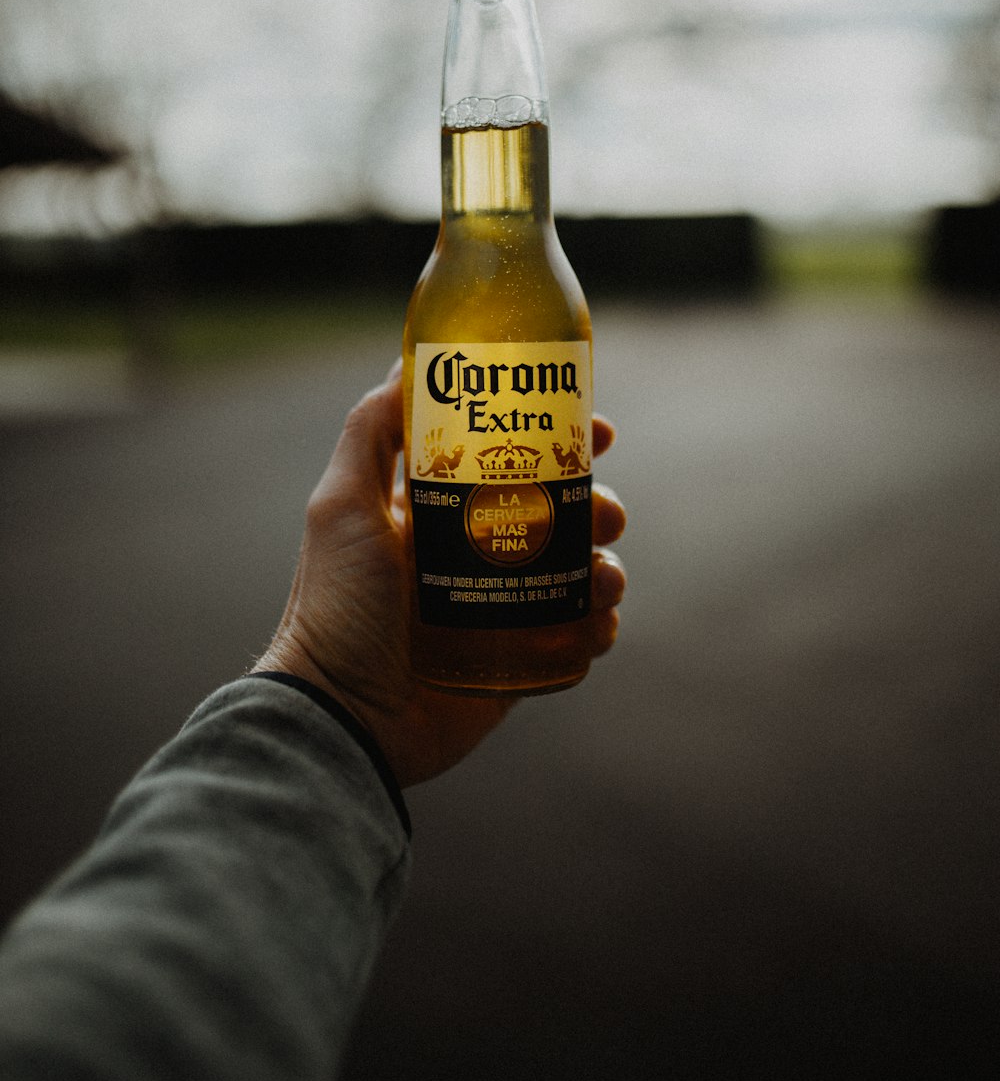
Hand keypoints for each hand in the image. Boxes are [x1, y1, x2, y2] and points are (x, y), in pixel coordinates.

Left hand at [253, 363, 625, 786]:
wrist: (343, 714)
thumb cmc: (335, 607)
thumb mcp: (341, 506)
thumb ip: (369, 433)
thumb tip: (407, 366)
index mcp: (437, 508)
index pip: (510, 457)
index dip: (557, 438)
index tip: (597, 430)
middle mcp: (473, 550)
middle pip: (559, 510)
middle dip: (595, 502)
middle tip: (605, 512)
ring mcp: (500, 606)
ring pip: (578, 569)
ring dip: (606, 563)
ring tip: (601, 575)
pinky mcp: (519, 659)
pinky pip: (578, 631)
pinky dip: (599, 621)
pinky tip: (597, 619)